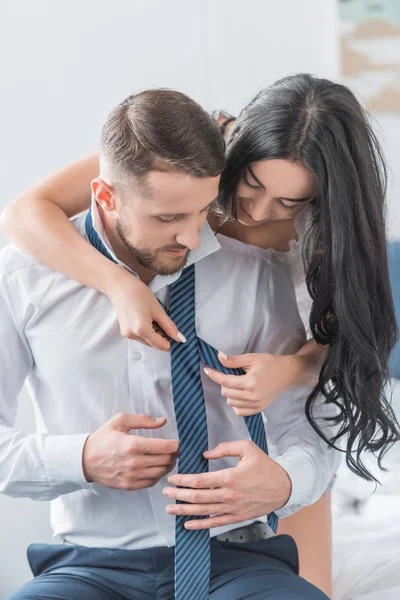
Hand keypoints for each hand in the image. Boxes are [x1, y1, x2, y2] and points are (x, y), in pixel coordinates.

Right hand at [82, 413, 178, 489]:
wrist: (85, 459)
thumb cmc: (103, 438)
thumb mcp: (120, 421)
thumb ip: (143, 420)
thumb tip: (162, 421)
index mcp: (133, 445)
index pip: (164, 447)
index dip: (175, 445)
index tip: (177, 442)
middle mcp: (134, 462)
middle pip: (166, 460)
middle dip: (174, 454)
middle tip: (174, 450)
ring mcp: (132, 476)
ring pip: (161, 473)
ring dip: (169, 465)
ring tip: (168, 458)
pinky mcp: (129, 486)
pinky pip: (152, 482)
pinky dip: (158, 475)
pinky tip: (157, 468)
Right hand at [106, 267, 185, 350]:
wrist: (119, 286)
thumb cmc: (139, 294)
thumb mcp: (158, 310)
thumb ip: (170, 326)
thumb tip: (181, 339)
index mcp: (142, 330)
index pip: (161, 346)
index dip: (170, 340)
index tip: (172, 329)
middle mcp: (133, 336)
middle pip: (154, 345)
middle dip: (161, 336)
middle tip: (161, 319)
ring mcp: (127, 335)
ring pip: (147, 341)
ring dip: (154, 334)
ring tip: (152, 317)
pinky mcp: (124, 332)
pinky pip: (140, 337)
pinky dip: (146, 332)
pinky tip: (146, 319)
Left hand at [163, 440, 291, 529]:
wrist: (283, 487)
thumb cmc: (265, 466)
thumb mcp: (247, 448)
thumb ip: (224, 448)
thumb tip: (205, 455)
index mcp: (230, 477)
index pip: (200, 480)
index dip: (183, 479)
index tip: (172, 477)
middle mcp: (229, 495)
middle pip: (197, 497)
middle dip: (178, 494)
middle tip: (165, 491)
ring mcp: (232, 509)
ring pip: (203, 511)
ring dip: (184, 510)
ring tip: (170, 508)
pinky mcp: (236, 517)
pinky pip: (214, 523)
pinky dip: (200, 525)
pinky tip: (188, 524)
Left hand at [204, 352, 300, 415]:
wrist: (286, 373)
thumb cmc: (269, 363)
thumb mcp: (252, 358)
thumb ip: (234, 360)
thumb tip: (219, 357)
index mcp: (251, 382)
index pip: (225, 381)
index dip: (214, 375)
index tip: (207, 370)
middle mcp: (252, 396)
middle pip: (226, 393)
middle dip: (224, 383)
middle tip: (231, 375)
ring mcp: (256, 404)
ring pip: (230, 402)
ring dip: (230, 393)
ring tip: (238, 384)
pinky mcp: (258, 409)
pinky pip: (239, 411)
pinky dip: (236, 403)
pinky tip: (241, 394)